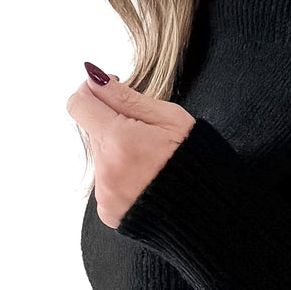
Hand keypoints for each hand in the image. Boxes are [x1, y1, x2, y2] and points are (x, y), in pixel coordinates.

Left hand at [66, 66, 195, 229]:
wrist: (210, 211)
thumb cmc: (197, 161)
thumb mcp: (170, 118)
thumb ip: (125, 97)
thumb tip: (93, 78)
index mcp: (119, 140)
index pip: (79, 104)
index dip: (92, 92)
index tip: (108, 92)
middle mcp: (105, 169)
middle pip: (92, 131)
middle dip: (113, 125)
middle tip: (147, 133)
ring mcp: (104, 194)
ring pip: (100, 157)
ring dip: (119, 152)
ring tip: (151, 162)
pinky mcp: (108, 211)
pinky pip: (105, 183)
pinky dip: (122, 177)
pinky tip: (147, 181)